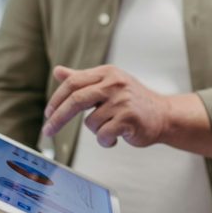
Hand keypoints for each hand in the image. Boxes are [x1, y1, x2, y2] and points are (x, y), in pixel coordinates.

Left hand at [42, 65, 170, 147]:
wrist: (163, 115)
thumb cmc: (133, 101)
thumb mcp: (108, 84)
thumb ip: (82, 79)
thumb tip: (58, 71)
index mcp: (107, 73)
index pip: (73, 83)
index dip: (56, 99)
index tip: (48, 113)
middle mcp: (114, 83)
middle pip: (75, 100)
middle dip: (58, 118)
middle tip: (48, 131)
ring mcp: (122, 100)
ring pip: (90, 123)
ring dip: (96, 131)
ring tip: (111, 128)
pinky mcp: (128, 118)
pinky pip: (102, 135)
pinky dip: (105, 141)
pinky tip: (117, 137)